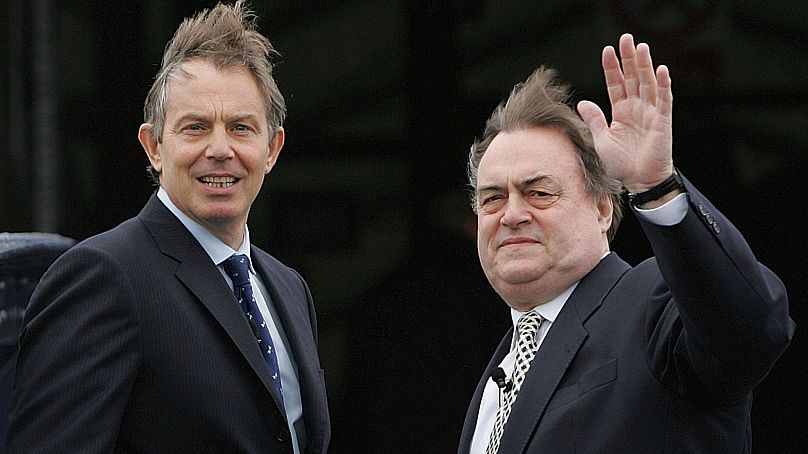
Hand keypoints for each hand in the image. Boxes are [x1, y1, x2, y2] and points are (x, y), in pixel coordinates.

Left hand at [577, 33, 673, 191]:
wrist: (639, 182)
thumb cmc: (620, 165)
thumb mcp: (601, 140)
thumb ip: (594, 120)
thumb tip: (582, 101)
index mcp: (620, 112)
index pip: (615, 84)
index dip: (612, 68)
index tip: (607, 50)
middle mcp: (636, 109)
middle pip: (632, 78)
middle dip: (629, 59)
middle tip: (626, 39)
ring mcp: (650, 113)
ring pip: (648, 84)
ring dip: (645, 66)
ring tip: (640, 47)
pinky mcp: (662, 121)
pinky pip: (664, 100)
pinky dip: (663, 85)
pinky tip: (661, 69)